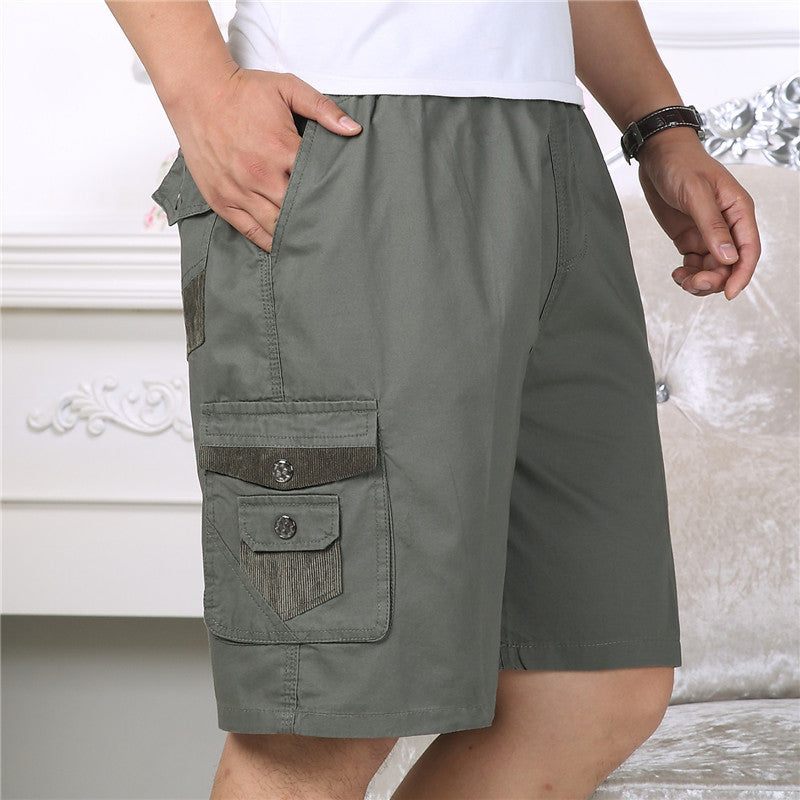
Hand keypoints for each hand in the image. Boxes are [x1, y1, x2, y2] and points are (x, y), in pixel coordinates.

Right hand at [166, 68, 361, 251]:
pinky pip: (250, 231)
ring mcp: (239, 190)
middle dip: (314, 218)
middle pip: (297, 210)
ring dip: (293, 234)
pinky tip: (282, 245)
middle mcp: (261, 174)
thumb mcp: (288, 88)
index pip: (316, 182)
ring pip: (275, 226)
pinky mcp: (222, 200)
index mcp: (281, 149)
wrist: (196, 91)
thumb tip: (353, 129)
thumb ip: (323, 108)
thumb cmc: (243, 91)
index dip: (330, 192)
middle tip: (331, 228)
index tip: (342, 201)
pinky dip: (268, 241)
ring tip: (311, 241)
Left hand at [635, 127, 760, 299]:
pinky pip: (694, 263)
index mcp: (738, 210)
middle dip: (714, 280)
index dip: (741, 274)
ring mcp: (707, 232)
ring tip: (680, 278)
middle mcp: (726, 224)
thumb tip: (728, 256)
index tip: (728, 293)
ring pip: (712, 268)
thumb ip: (711, 226)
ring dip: (698, 280)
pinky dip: (687, 273)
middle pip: (730, 264)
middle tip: (691, 283)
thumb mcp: (695, 193)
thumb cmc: (680, 164)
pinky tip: (676, 273)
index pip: (749, 249)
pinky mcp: (689, 236)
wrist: (657, 154)